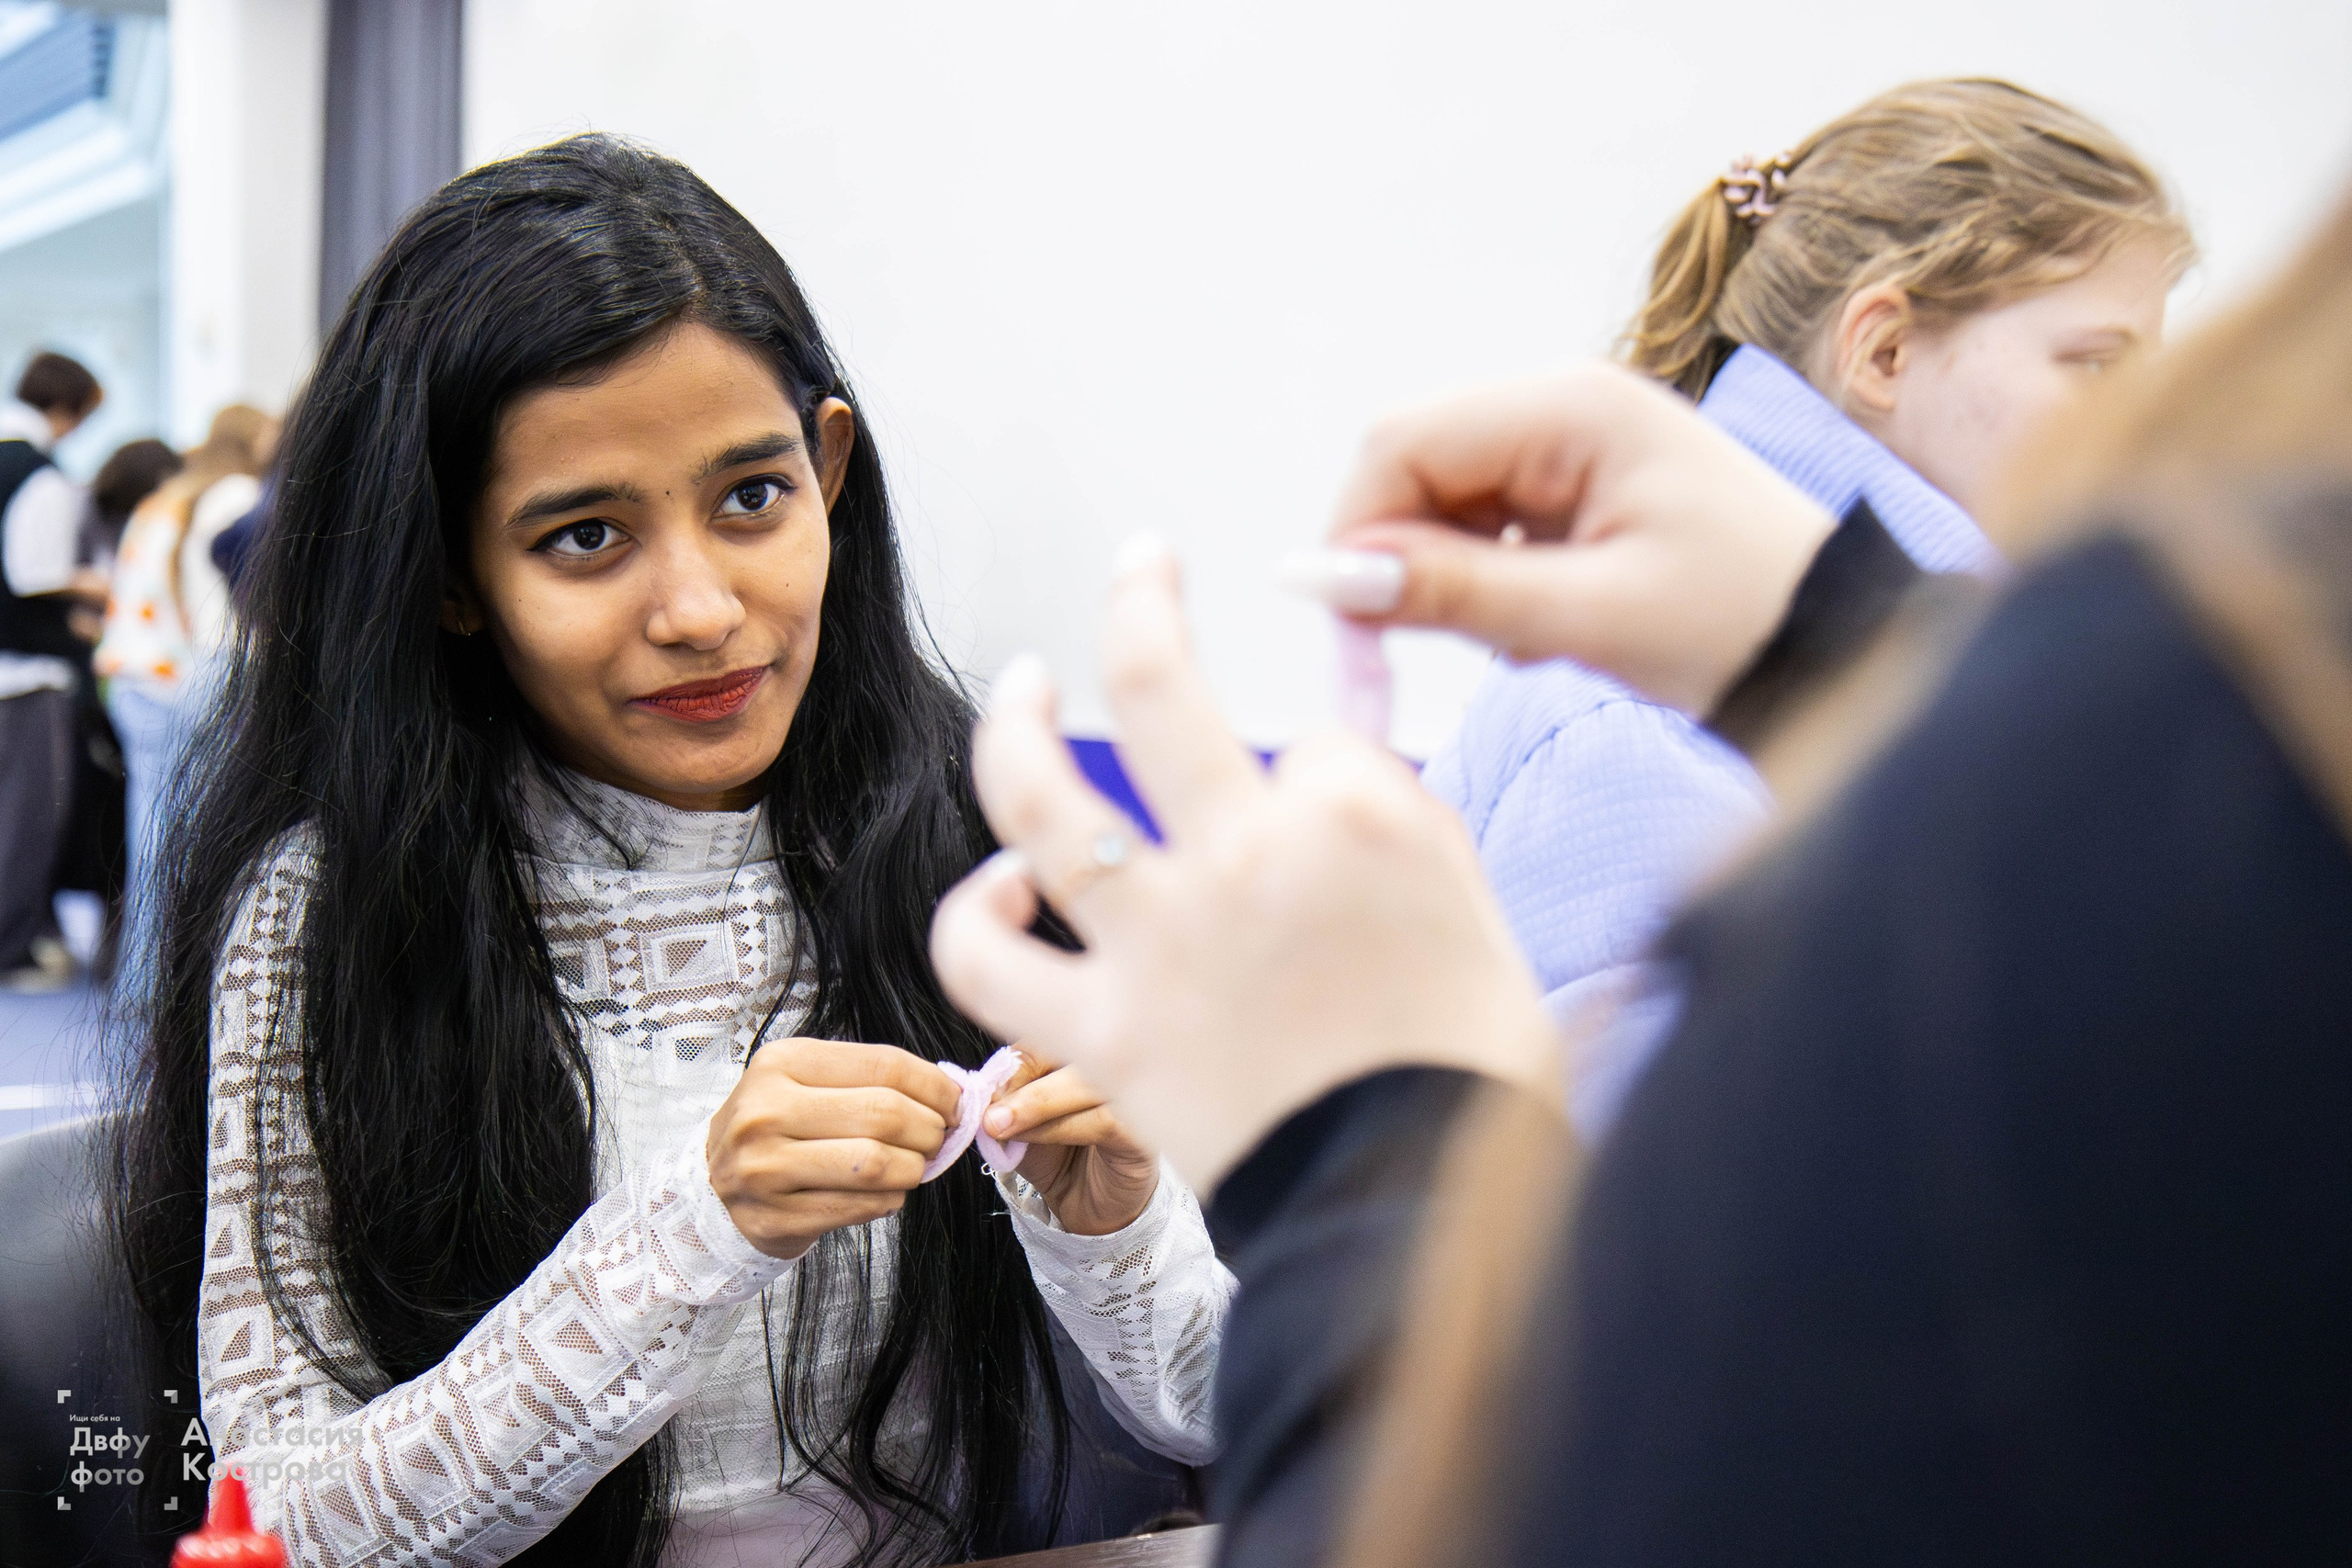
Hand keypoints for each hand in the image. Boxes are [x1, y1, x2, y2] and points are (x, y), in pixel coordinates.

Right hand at [705, 1037, 960, 1259]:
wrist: (712, 1185)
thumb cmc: (777, 1126)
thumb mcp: (808, 1080)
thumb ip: (872, 1079)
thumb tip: (950, 1092)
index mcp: (782, 1063)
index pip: (883, 1066)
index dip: (935, 1086)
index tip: (955, 1102)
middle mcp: (766, 1111)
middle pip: (885, 1114)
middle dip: (930, 1129)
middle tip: (938, 1138)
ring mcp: (764, 1168)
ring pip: (875, 1164)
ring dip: (913, 1168)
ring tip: (914, 1167)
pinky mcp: (772, 1217)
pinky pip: (857, 1207)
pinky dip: (888, 1200)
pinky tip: (886, 1192)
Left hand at [931, 545, 1560, 1189]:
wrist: (1419, 1213)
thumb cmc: (1469, 1069)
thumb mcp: (1466, 894)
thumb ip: (1394, 784)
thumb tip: (1351, 679)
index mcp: (1356, 814)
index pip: (1310, 732)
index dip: (1311, 752)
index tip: (1307, 771)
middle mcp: (1244, 853)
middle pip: (1153, 681)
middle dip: (1140, 596)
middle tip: (1139, 566)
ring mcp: (1160, 939)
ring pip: (1038, 796)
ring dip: (1012, 724)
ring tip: (1019, 689)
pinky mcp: (1102, 1033)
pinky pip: (987, 959)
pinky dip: (977, 916)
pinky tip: (1004, 893)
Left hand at [985, 1053, 1161, 1235]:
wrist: (1089, 1204)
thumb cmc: (1058, 1156)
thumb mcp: (1021, 1125)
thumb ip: (1005, 1102)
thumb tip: (981, 1091)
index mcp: (1081, 1055)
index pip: (1053, 1035)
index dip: (1017, 1062)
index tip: (986, 1093)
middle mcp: (1112, 1066)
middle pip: (1074, 1050)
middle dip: (1024, 1080)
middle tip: (991, 1114)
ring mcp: (1134, 1095)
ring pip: (1087, 1082)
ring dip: (1038, 1104)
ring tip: (1004, 1129)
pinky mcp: (1144, 1130)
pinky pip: (1105, 1119)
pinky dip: (1063, 1127)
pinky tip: (1040, 1141)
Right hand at [1294, 362, 1834, 712]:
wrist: (1842, 649)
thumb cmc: (1741, 624)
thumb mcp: (1589, 616)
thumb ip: (1451, 593)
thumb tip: (1324, 580)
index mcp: (1571, 407)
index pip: (1402, 444)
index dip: (1357, 533)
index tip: (1354, 631)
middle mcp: (1563, 406)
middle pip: (1413, 468)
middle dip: (1403, 558)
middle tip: (1426, 651)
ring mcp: (1570, 446)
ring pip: (1441, 504)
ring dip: (1449, 579)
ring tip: (1523, 639)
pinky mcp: (1578, 491)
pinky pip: (1484, 529)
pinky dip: (1486, 585)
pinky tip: (1542, 630)